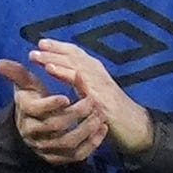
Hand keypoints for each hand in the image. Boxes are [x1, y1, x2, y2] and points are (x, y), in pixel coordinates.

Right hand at [0, 56, 107, 164]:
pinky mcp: (58, 157)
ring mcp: (46, 147)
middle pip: (55, 125)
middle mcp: (33, 132)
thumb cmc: (32, 101)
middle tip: (93, 101)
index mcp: (25, 112)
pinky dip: (92, 143)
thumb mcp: (25, 86)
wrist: (29, 127)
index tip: (66, 97)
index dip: (50, 104)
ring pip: (68, 142)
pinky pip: (76, 155)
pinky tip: (102, 129)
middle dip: (76, 113)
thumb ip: (17, 73)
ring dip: (87, 129)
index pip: (35, 109)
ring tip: (100, 115)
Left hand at [27, 36, 154, 156]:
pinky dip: (69, 77)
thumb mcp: (93, 95)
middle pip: (76, 58)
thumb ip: (80, 84)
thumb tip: (63, 73)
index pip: (78, 55)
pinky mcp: (102, 103)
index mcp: (96, 74)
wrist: (136, 129)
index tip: (42, 43)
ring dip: (57, 61)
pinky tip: (54, 73)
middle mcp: (99, 76)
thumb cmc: (111, 114)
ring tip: (39, 57)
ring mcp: (102, 88)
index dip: (60, 48)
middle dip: (55, 51)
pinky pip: (84, 87)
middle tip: (35, 48)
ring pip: (78, 68)